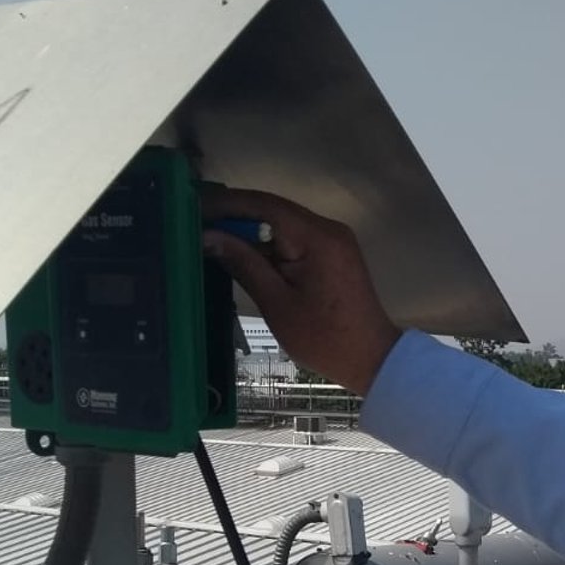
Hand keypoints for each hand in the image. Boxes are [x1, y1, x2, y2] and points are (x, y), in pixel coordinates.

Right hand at [201, 186, 401, 394]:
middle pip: (273, 211)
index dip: (227, 204)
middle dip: (233, 216)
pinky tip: (239, 252)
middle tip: (194, 223)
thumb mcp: (276, 303)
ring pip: (281, 225)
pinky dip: (266, 244)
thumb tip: (209, 237)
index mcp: (317, 237)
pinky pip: (293, 239)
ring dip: (248, 231)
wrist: (372, 359)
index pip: (265, 205)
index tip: (193, 207)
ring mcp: (332, 240)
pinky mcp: (332, 254)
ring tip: (209, 237)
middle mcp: (328, 229)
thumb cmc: (324, 338)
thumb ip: (243, 263)